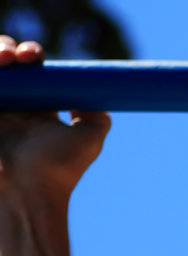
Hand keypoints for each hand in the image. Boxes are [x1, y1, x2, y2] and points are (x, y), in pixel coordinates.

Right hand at [0, 37, 110, 201]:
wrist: (27, 193)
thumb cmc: (59, 170)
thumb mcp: (90, 140)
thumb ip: (97, 117)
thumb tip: (93, 95)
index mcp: (39, 109)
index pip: (33, 70)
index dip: (31, 55)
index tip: (34, 56)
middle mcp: (14, 108)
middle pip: (6, 63)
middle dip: (8, 49)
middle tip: (17, 57)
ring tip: (3, 59)